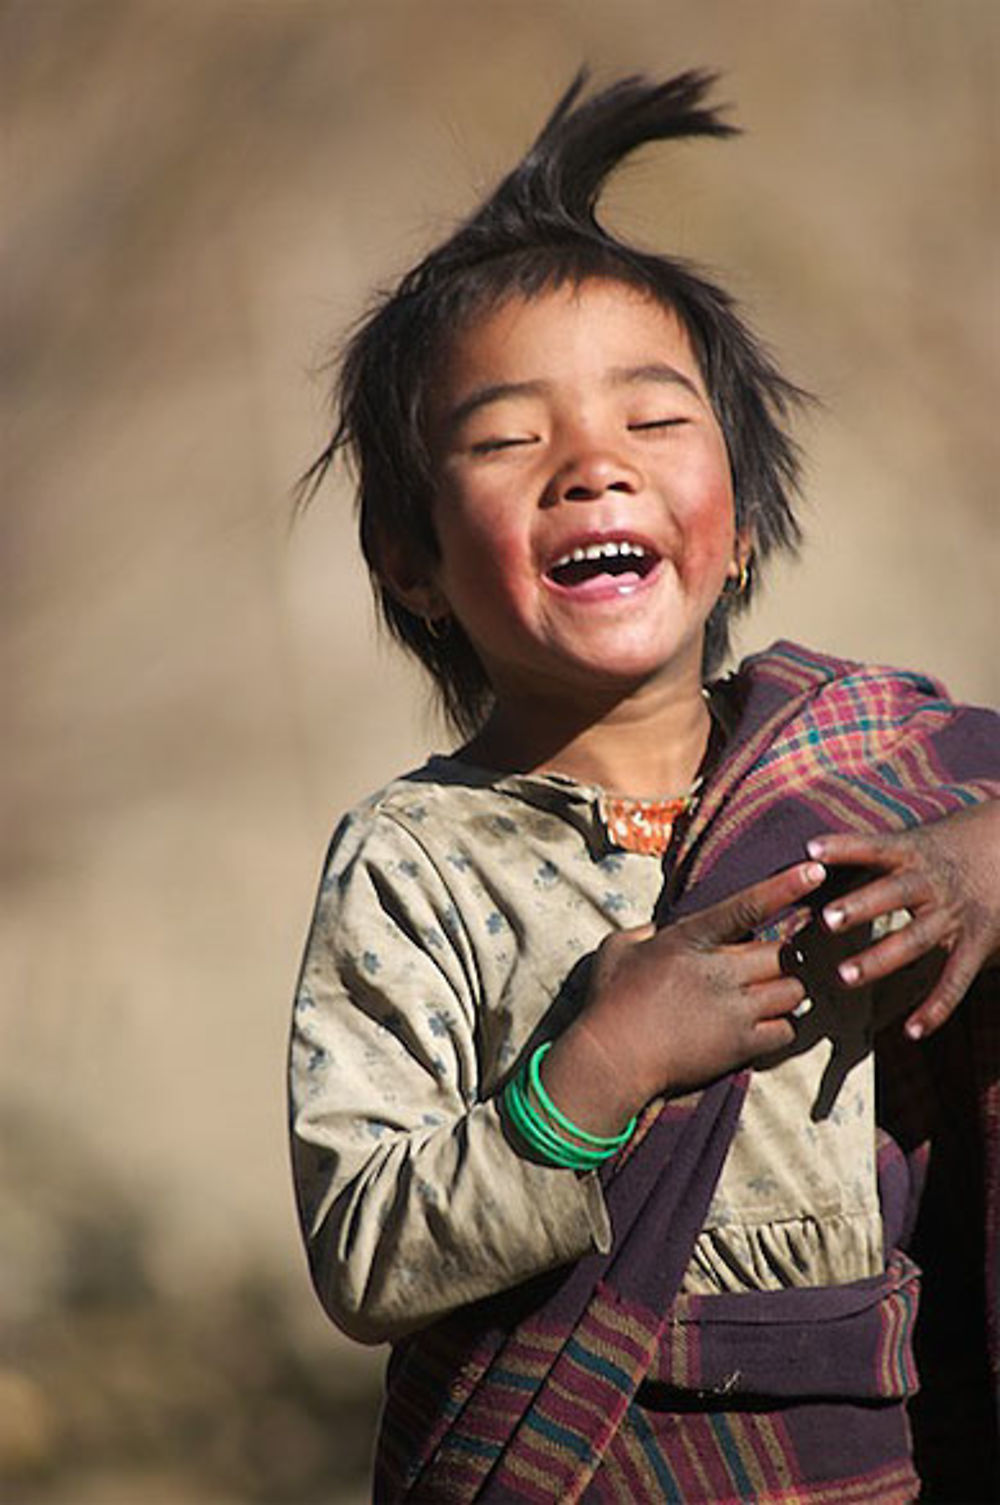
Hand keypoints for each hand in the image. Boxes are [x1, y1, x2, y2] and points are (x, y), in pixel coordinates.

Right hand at [541, 860, 826, 1135]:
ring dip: (787, 989)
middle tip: (772, 961)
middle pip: (784, 952)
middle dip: (784, 954)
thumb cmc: (608, 1001)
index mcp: (690, 939)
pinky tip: (766, 1024)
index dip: (785, 887)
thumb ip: (643, 932)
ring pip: (793, 991)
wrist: (611, 1060)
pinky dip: (782, 1026)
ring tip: (771, 993)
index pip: (747, 906)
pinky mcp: (740, 1046)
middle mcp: (720, 971)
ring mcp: (734, 1010)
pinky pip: (786, 1030)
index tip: (814, 871)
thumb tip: (657, 929)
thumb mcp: (616, 949)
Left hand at [806, 801, 999, 1040]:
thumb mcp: (912, 840)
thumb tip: (809, 856)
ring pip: (915, 939)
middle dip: (861, 906)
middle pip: (894, 894)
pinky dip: (936, 1007)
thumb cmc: (944, 849)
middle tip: (827, 920)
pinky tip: (912, 1031)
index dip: (845, 848)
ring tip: (844, 976)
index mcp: (913, 853)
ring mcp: (953, 916)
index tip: (812, 850)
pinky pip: (955, 979)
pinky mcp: (975, 943)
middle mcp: (932, 884)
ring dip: (879, 959)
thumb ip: (869, 852)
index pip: (874, 847)